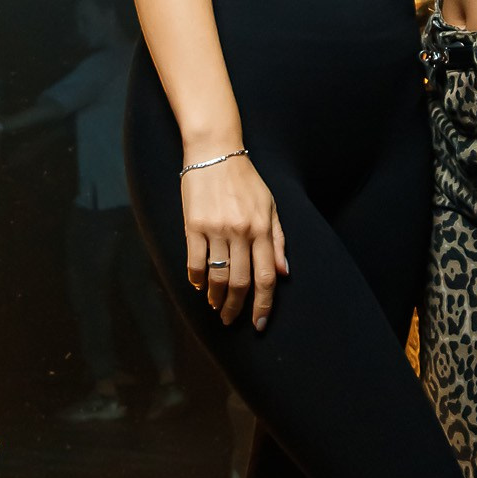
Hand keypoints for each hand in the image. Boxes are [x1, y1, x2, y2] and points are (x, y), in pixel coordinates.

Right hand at [181, 153, 287, 329]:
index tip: (258, 324)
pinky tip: (198, 286)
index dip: (263, 305)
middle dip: (235, 307)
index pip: (265, 277)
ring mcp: (216, 229)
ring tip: (215, 306)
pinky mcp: (194, 225)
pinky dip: (196, 279)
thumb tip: (283, 273)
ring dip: (215, 297)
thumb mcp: (270, 206)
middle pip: (239, 282)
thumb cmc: (245, 180)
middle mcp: (241, 232)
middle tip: (230, 320)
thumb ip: (277, 241)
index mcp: (262, 229)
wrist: (215, 152)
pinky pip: (195, 261)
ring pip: (216, 275)